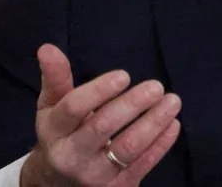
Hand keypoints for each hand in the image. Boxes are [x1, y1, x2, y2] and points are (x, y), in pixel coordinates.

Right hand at [19, 44, 181, 186]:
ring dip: (154, 124)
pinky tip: (173, 124)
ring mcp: (94, 176)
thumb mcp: (51, 108)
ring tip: (172, 101)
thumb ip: (55, 78)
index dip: (99, 90)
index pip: (73, 108)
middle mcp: (71, 156)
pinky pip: (143, 166)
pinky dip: (161, 145)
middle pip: (102, 128)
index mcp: (54, 131)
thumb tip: (48, 47)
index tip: (124, 75)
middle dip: (131, 105)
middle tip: (156, 86)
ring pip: (127, 149)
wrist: (58, 184)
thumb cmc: (61, 135)